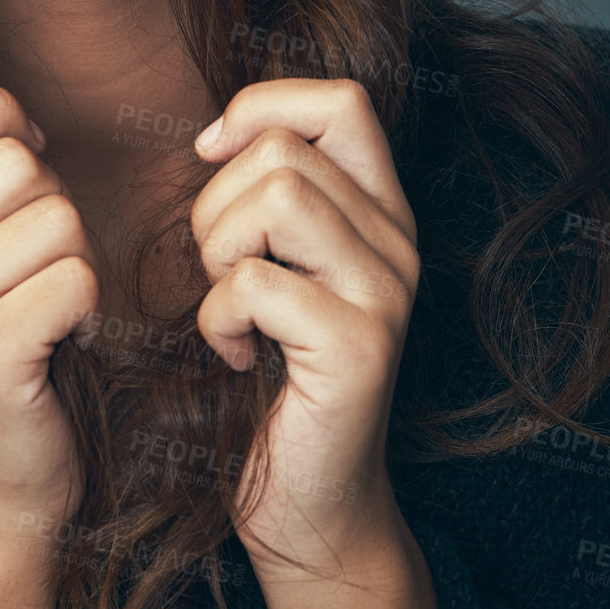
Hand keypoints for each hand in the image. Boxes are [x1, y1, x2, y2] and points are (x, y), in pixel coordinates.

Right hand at [0, 84, 99, 541]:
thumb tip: (16, 125)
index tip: (26, 146)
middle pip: (13, 163)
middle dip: (53, 207)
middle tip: (37, 272)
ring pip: (58, 218)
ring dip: (78, 262)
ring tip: (47, 312)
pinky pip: (78, 277)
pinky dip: (91, 310)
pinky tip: (65, 345)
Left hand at [190, 79, 420, 579]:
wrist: (309, 507)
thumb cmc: (274, 379)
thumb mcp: (276, 269)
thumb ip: (269, 199)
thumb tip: (216, 134)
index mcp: (380, 213)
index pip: (341, 101)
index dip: (262, 107)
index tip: (211, 154)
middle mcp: (398, 244)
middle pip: (284, 151)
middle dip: (217, 204)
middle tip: (220, 274)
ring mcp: (385, 295)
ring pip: (276, 199)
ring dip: (218, 252)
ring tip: (230, 309)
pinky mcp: (359, 349)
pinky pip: (255, 284)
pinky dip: (218, 318)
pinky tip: (239, 356)